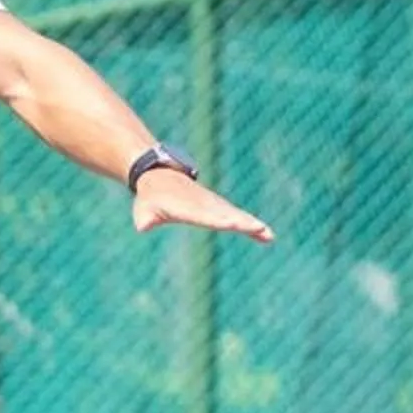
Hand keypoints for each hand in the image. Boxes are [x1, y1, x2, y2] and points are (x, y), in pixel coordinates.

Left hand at [131, 168, 272, 242]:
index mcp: (189, 208)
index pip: (206, 216)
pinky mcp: (219, 207)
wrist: (159, 175)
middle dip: (243, 222)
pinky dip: (252, 226)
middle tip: (259, 228)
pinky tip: (267, 237)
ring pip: (236, 216)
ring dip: (252, 225)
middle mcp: (205, 205)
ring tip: (269, 236)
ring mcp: (214, 205)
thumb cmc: (150, 197)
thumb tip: (143, 226)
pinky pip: (238, 217)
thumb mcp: (143, 209)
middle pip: (227, 215)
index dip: (219, 220)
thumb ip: (145, 219)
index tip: (234, 225)